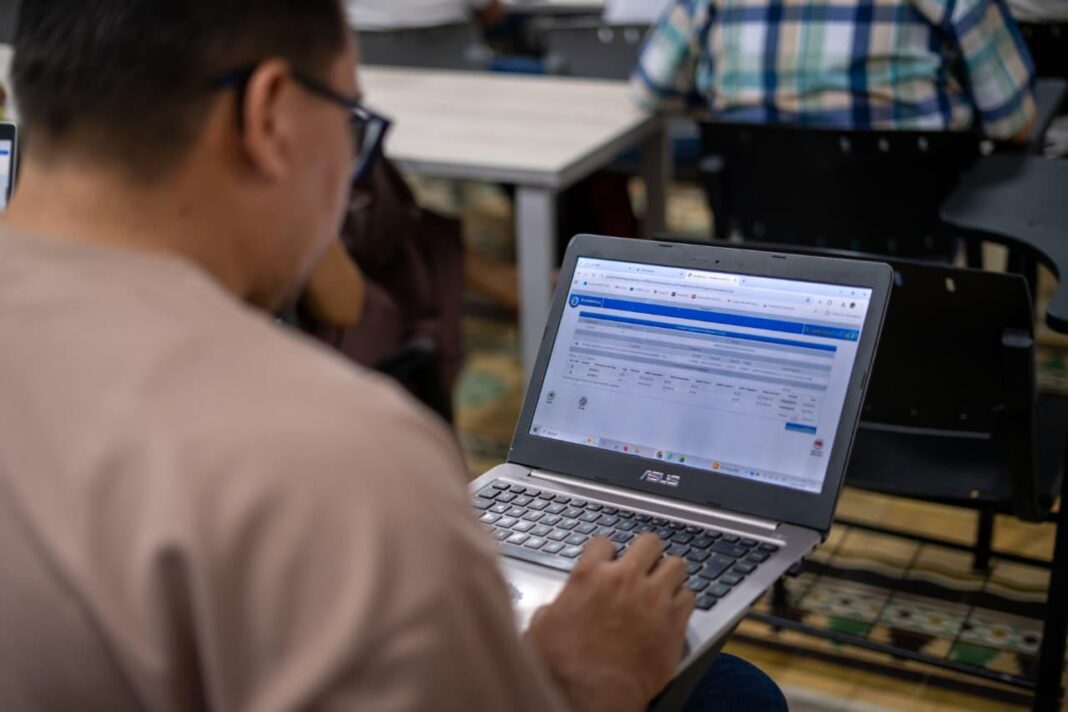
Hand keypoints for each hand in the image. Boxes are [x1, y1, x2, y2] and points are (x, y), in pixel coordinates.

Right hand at [525, 535, 694, 711]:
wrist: (594, 696)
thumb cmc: (566, 666)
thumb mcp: (542, 628)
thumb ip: (555, 606)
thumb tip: (554, 610)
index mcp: (590, 575)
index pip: (603, 542)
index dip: (605, 552)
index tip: (607, 562)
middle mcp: (625, 580)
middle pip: (648, 542)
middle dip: (645, 552)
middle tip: (642, 566)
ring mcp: (654, 598)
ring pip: (676, 564)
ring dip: (669, 573)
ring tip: (662, 585)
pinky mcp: (675, 622)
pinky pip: (690, 596)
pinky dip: (682, 601)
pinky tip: (672, 610)